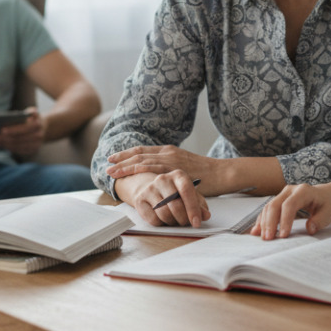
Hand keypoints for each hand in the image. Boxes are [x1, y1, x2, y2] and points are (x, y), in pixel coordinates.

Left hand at [0, 107, 47, 156]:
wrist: (44, 127)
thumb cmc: (32, 118)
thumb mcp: (30, 112)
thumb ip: (22, 114)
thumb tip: (4, 119)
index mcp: (38, 124)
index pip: (24, 128)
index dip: (12, 129)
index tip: (1, 130)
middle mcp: (39, 135)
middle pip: (19, 138)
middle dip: (4, 138)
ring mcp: (37, 144)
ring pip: (18, 146)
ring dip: (5, 144)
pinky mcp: (33, 150)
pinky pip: (20, 151)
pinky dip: (10, 148)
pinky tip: (2, 145)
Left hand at [105, 144, 222, 189]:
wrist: (222, 173)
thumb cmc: (207, 175)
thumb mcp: (185, 169)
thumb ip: (172, 170)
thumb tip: (161, 178)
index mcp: (170, 151)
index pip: (144, 151)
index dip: (127, 154)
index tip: (114, 158)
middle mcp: (168, 152)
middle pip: (139, 153)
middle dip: (122, 159)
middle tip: (108, 164)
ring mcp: (171, 159)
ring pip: (142, 160)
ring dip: (125, 166)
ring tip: (112, 171)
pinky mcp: (174, 168)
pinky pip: (152, 168)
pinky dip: (137, 170)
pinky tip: (128, 174)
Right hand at [117, 170, 209, 227]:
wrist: (148, 186)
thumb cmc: (173, 191)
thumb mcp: (189, 194)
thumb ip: (199, 205)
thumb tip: (206, 216)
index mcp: (178, 175)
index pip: (186, 191)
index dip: (193, 208)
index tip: (197, 222)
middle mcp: (163, 179)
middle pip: (175, 205)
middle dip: (183, 218)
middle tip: (186, 223)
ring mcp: (149, 189)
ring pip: (164, 214)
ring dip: (173, 222)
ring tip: (176, 220)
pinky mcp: (140, 200)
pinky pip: (153, 219)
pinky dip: (162, 224)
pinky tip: (164, 219)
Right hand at [250, 183, 330, 239]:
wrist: (326, 196)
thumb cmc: (327, 205)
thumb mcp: (329, 213)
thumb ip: (320, 221)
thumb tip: (309, 229)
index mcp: (303, 191)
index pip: (289, 205)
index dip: (284, 220)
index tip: (283, 236)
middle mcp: (290, 190)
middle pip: (275, 205)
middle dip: (270, 222)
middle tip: (268, 239)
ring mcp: (282, 194)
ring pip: (268, 207)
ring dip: (264, 223)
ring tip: (263, 238)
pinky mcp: (278, 201)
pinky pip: (267, 210)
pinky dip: (261, 221)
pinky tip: (256, 231)